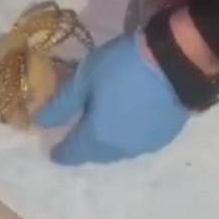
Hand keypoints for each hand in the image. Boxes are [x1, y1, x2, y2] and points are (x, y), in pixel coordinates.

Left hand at [35, 33, 188, 164]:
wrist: (177, 63)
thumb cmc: (123, 67)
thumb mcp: (85, 78)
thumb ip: (62, 104)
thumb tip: (41, 123)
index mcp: (98, 136)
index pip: (73, 152)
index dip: (61, 153)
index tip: (54, 152)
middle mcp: (121, 149)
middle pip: (97, 155)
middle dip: (85, 148)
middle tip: (78, 136)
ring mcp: (146, 145)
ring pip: (119, 151)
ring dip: (108, 144)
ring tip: (103, 129)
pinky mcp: (165, 136)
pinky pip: (139, 143)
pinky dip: (128, 136)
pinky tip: (128, 123)